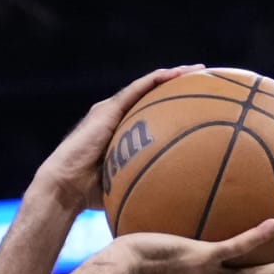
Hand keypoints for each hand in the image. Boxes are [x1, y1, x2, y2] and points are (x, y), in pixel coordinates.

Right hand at [31, 65, 204, 213]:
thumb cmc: (90, 196)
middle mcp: (117, 117)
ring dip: (175, 76)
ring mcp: (112, 110)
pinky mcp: (108, 109)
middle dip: (181, 87)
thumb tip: (171, 203)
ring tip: (200, 70)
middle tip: (207, 81)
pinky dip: (158, 79)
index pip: (153, 114)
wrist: (65, 186)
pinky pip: (138, 88)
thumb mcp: (125, 186)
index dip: (176, 108)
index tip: (202, 106)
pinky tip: (178, 74)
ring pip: (149, 86)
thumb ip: (144, 184)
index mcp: (121, 133)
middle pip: (154, 96)